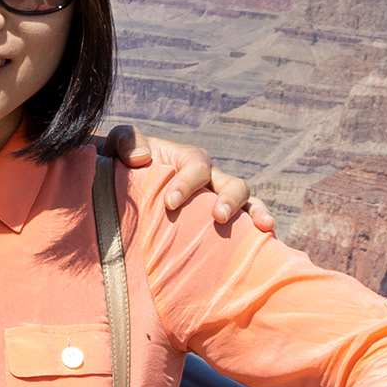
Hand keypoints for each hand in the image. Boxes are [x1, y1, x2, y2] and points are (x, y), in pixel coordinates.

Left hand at [126, 132, 274, 236]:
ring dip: (256, 213)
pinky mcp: (222, 223)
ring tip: (265, 227)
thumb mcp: (119, 146)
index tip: (170, 204)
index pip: (196, 167)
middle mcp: (210, 179)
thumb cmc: (122, 167)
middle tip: (218, 218)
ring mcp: (218, 201)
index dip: (186, 184)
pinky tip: (268, 245)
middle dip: (229, 199)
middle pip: (232, 184)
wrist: (122, 190)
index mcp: (187, 161)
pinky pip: (246, 226)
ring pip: (247, 202)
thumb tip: (142, 158)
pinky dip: (257, 233)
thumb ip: (127, 141)